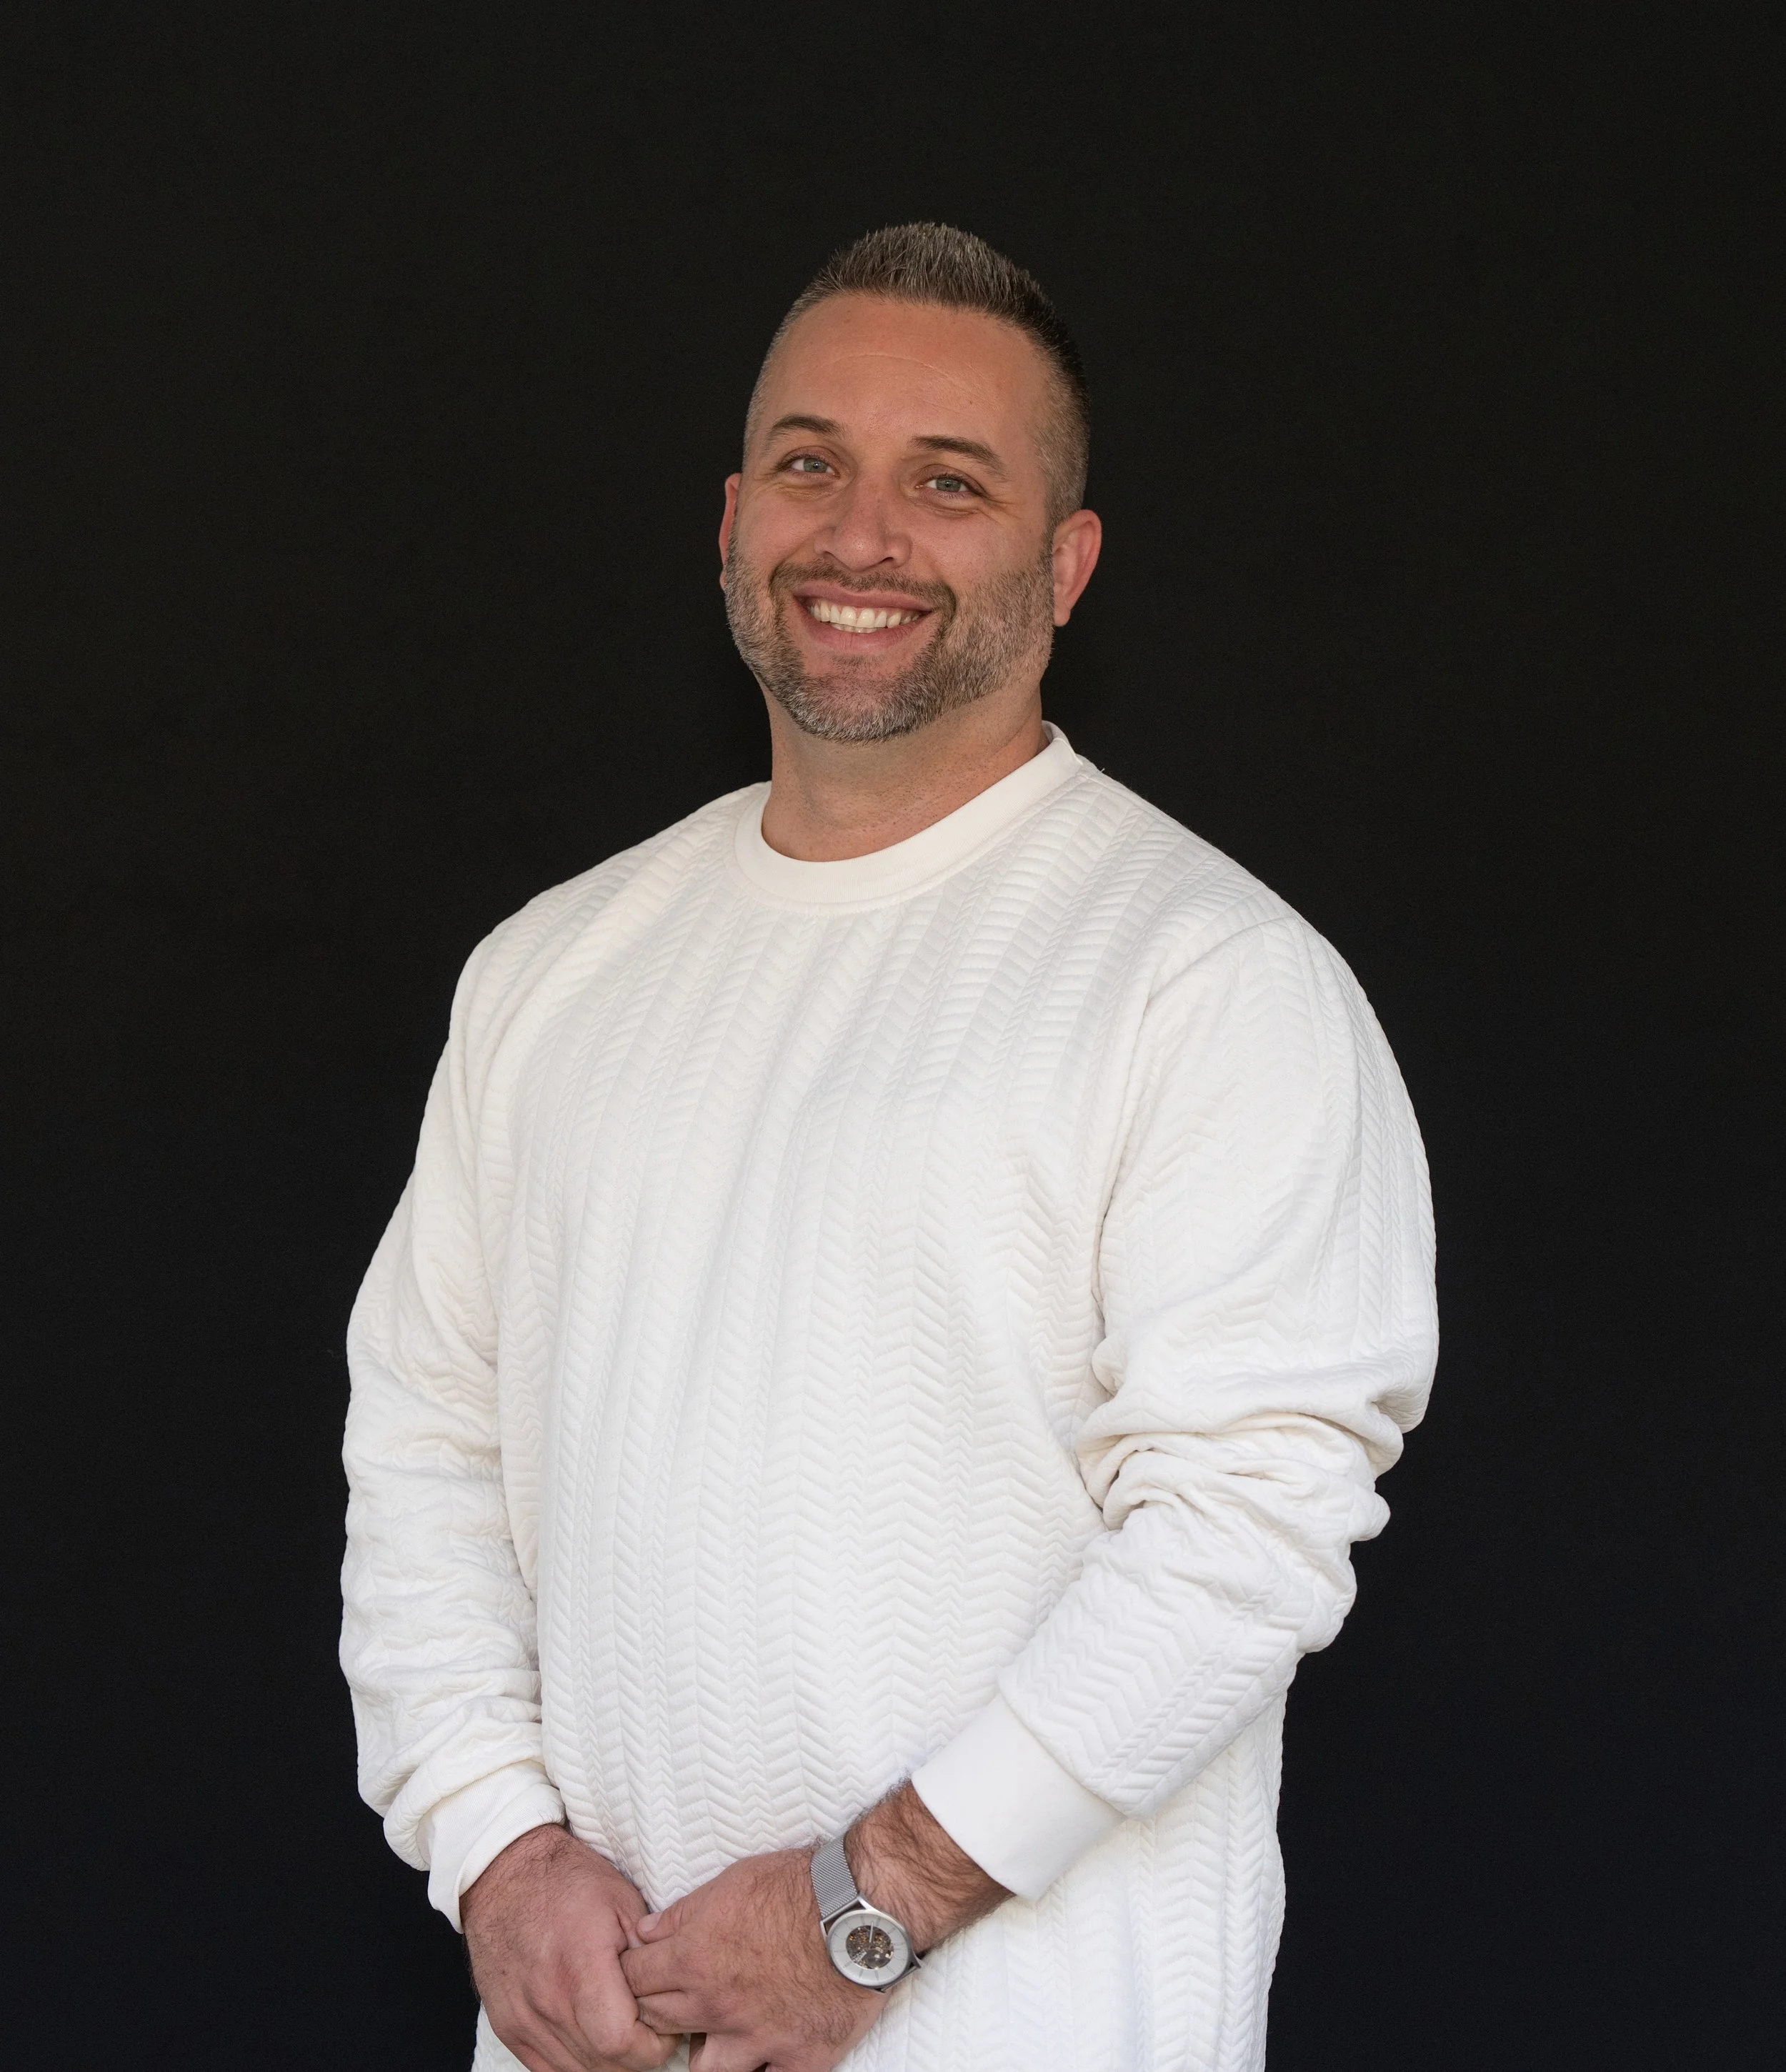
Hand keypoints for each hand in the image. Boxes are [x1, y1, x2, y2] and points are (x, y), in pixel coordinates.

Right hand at [462, 1824, 679, 2071]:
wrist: (506, 1875)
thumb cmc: (568, 1882)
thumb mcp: (623, 1901)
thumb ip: (648, 1954)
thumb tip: (672, 1992)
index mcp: (580, 1965)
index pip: (620, 2042)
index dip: (653, 2045)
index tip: (666, 2028)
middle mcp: (547, 2000)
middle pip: (603, 2065)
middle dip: (637, 2057)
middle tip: (651, 2030)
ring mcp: (524, 2018)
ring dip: (608, 2062)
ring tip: (622, 2029)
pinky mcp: (509, 2028)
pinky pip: (548, 2069)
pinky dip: (577, 2063)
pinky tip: (592, 2037)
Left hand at [619, 1785, 1007, 2071]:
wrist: (860, 1909)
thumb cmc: (798, 1886)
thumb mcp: (732, 1881)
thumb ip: (682, 1912)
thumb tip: (645, 1932)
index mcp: (695, 1958)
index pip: (634, 1980)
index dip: (631, 1974)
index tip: (637, 1972)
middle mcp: (717, 2006)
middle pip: (659, 2024)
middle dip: (655, 2011)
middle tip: (668, 2000)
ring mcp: (756, 2039)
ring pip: (703, 2071)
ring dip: (700, 2054)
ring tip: (709, 2037)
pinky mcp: (796, 2059)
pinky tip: (757, 2062)